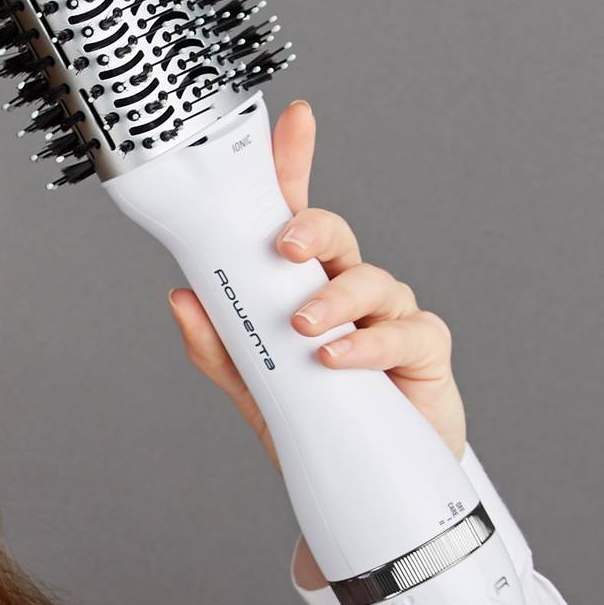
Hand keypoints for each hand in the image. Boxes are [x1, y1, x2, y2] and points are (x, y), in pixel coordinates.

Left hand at [167, 101, 466, 583]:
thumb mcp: (252, 386)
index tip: (294, 121)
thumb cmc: (312, 420)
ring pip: (371, 280)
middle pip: (336, 235)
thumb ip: (217, 346)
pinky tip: (339, 358)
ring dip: (334, 299)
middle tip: (283, 244)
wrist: (362, 483)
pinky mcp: (423, 350)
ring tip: (305, 328)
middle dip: (311, 228)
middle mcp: (347, 288)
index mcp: (302, 284)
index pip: (294, 215)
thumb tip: (180, 298)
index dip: (295, 165)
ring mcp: (389, 314)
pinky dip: (368, 342)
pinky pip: (404, 331)